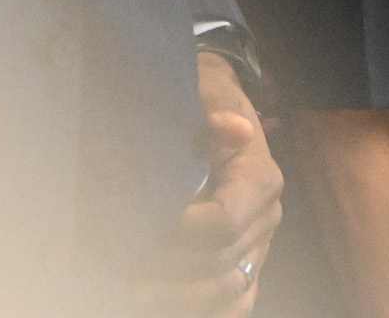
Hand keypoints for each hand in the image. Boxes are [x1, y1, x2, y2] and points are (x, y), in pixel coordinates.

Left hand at [133, 55, 281, 316]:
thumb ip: (213, 108)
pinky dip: (207, 313)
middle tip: (123, 265)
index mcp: (259, 179)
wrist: (213, 111)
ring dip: (179, 297)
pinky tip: (166, 307)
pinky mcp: (246, 266)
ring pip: (227, 291)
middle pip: (218, 263)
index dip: (180, 234)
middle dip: (168, 268)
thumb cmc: (199, 104)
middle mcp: (265, 217)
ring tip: (134, 289)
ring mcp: (258, 246)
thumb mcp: (202, 93)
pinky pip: (237, 305)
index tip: (143, 229)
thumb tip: (234, 128)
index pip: (222, 223)